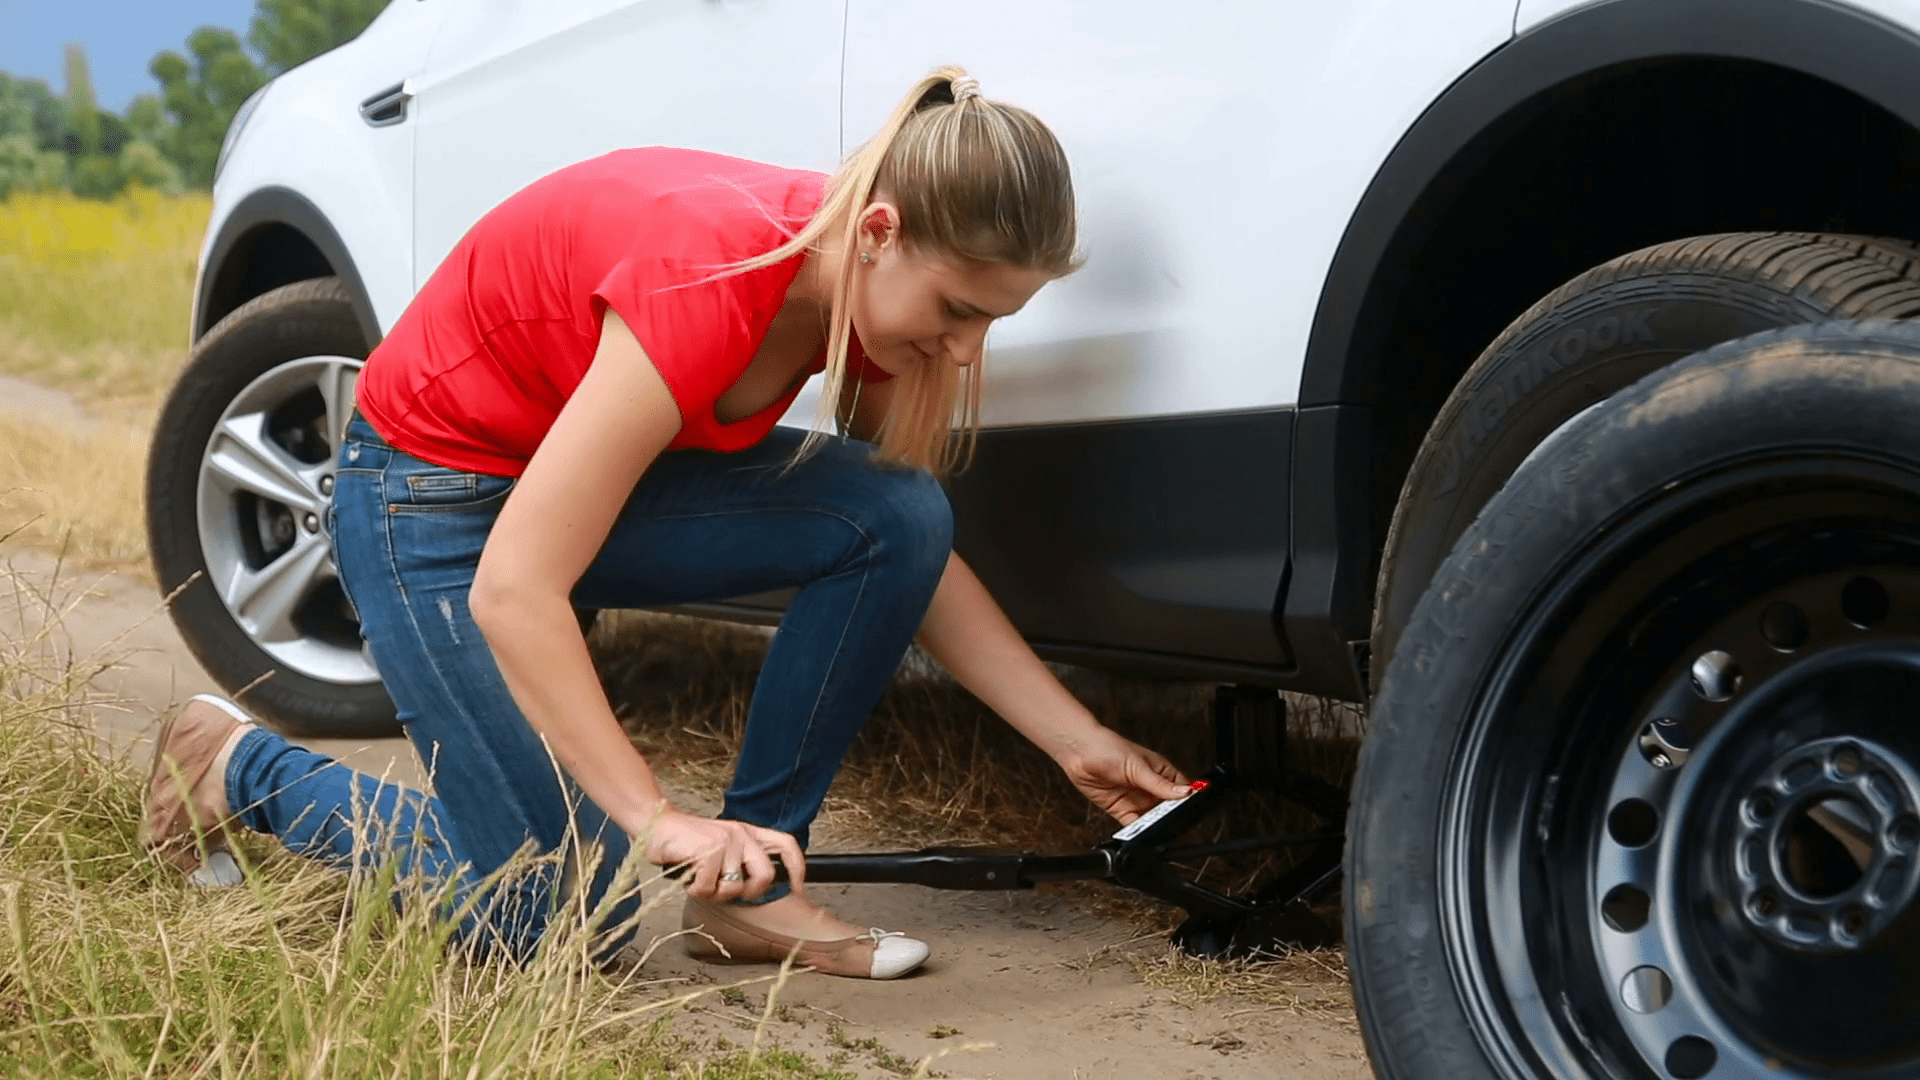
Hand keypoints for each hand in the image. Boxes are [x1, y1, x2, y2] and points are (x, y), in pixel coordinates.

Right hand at [639, 807, 806, 903]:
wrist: (657, 825)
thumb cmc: (686, 843)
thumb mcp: (719, 847)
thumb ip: (737, 862)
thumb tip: (751, 890)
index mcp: (748, 833)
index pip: (786, 845)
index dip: (797, 868)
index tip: (798, 888)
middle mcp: (742, 834)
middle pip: (765, 875)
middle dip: (748, 892)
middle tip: (725, 892)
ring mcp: (727, 840)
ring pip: (732, 887)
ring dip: (712, 892)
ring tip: (698, 880)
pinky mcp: (710, 849)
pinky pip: (709, 886)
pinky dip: (695, 889)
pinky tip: (688, 878)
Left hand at [1057, 728, 1191, 825]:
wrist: (1078, 751)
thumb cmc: (1108, 747)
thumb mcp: (1138, 767)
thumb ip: (1160, 784)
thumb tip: (1186, 792)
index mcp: (1161, 772)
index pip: (1182, 790)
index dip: (1188, 800)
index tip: (1191, 810)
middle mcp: (1150, 787)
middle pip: (1169, 808)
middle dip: (1171, 817)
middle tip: (1172, 822)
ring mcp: (1137, 799)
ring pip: (1153, 819)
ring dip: (1155, 825)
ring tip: (1156, 828)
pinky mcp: (1121, 810)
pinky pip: (1134, 825)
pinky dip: (1138, 832)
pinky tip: (1141, 832)